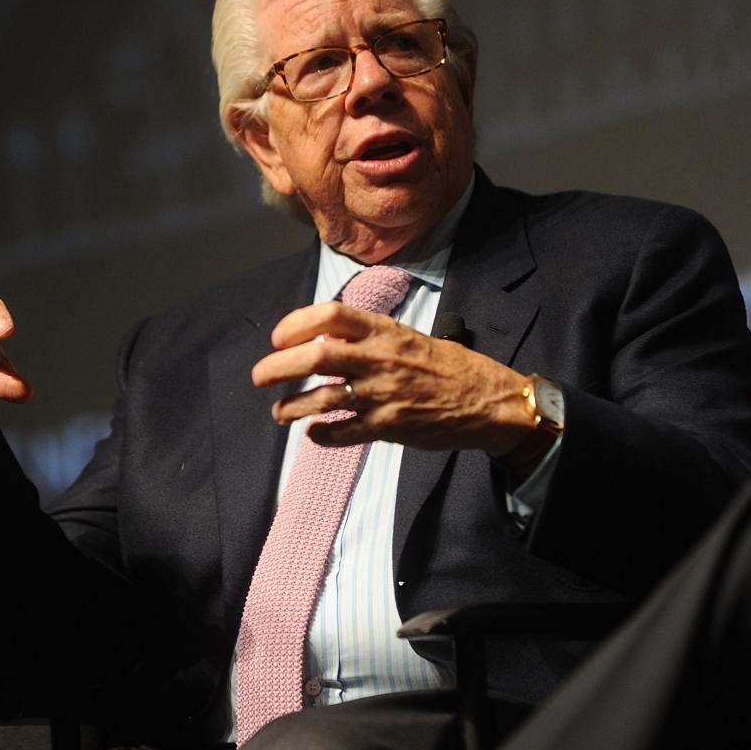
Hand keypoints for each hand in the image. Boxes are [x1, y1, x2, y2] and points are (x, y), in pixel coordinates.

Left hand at [251, 301, 535, 455]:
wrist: (489, 401)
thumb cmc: (451, 367)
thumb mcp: (411, 338)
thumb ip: (372, 338)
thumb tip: (329, 339)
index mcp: (386, 331)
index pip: (330, 315)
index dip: (296, 324)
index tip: (279, 337)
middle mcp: (379, 359)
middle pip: (314, 357)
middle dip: (278, 367)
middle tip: (261, 376)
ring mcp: (382, 395)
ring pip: (320, 399)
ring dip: (291, 406)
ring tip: (279, 412)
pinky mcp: (388, 427)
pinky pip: (342, 432)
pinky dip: (321, 434)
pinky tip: (314, 434)